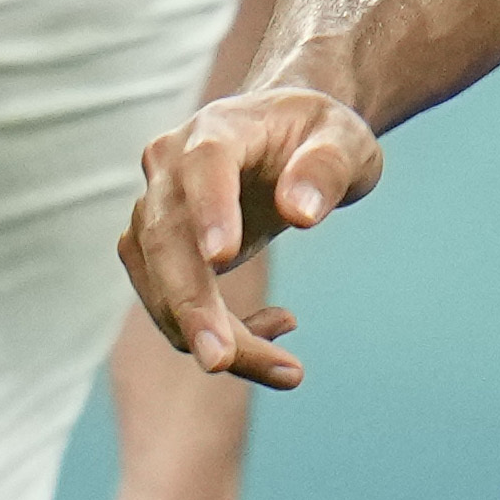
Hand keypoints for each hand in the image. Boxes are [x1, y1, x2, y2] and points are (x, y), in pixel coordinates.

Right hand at [126, 83, 387, 388]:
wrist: (281, 133)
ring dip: (211, 335)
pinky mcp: (154, 250)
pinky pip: (170, 303)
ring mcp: (154, 210)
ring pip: (160, 284)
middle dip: (190, 304)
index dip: (209, 209)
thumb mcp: (346, 141)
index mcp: (218, 130)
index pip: (204, 165)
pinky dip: (218, 333)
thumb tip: (300, 213)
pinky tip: (276, 330)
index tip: (222, 258)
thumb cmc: (317, 136)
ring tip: (288, 369)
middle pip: (165, 238)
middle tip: (222, 361)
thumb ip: (327, 169)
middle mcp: (169, 167)